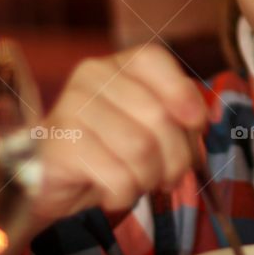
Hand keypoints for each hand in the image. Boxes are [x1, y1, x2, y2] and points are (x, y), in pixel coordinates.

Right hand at [32, 44, 207, 226]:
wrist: (54, 182)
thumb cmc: (111, 149)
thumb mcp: (151, 126)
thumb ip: (178, 115)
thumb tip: (200, 120)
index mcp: (117, 64)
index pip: (154, 60)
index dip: (184, 93)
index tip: (197, 125)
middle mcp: (90, 76)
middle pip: (157, 114)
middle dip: (175, 156)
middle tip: (169, 176)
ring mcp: (70, 108)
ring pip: (139, 148)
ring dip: (149, 178)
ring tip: (140, 184)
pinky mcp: (59, 147)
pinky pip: (115, 176)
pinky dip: (125, 194)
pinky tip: (115, 194)